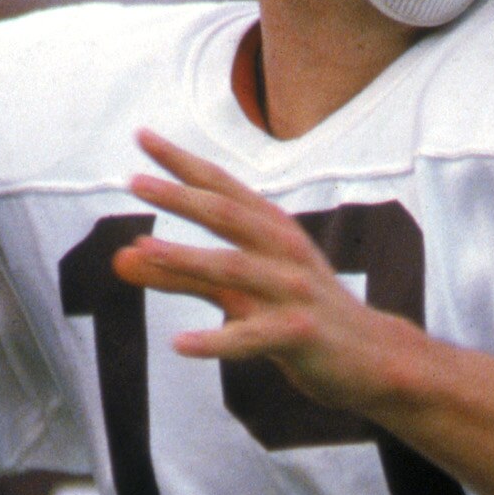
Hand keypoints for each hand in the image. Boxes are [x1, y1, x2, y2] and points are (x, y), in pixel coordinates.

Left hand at [111, 132, 422, 414]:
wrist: (372, 358)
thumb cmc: (300, 315)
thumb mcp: (239, 291)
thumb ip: (182, 275)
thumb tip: (121, 259)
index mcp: (272, 231)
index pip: (222, 187)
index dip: (182, 161)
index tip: (142, 136)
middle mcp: (284, 251)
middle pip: (226, 216)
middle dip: (180, 196)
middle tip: (134, 181)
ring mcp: (294, 291)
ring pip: (234, 270)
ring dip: (187, 260)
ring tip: (143, 250)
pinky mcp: (300, 334)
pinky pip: (252, 337)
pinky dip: (215, 342)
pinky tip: (178, 345)